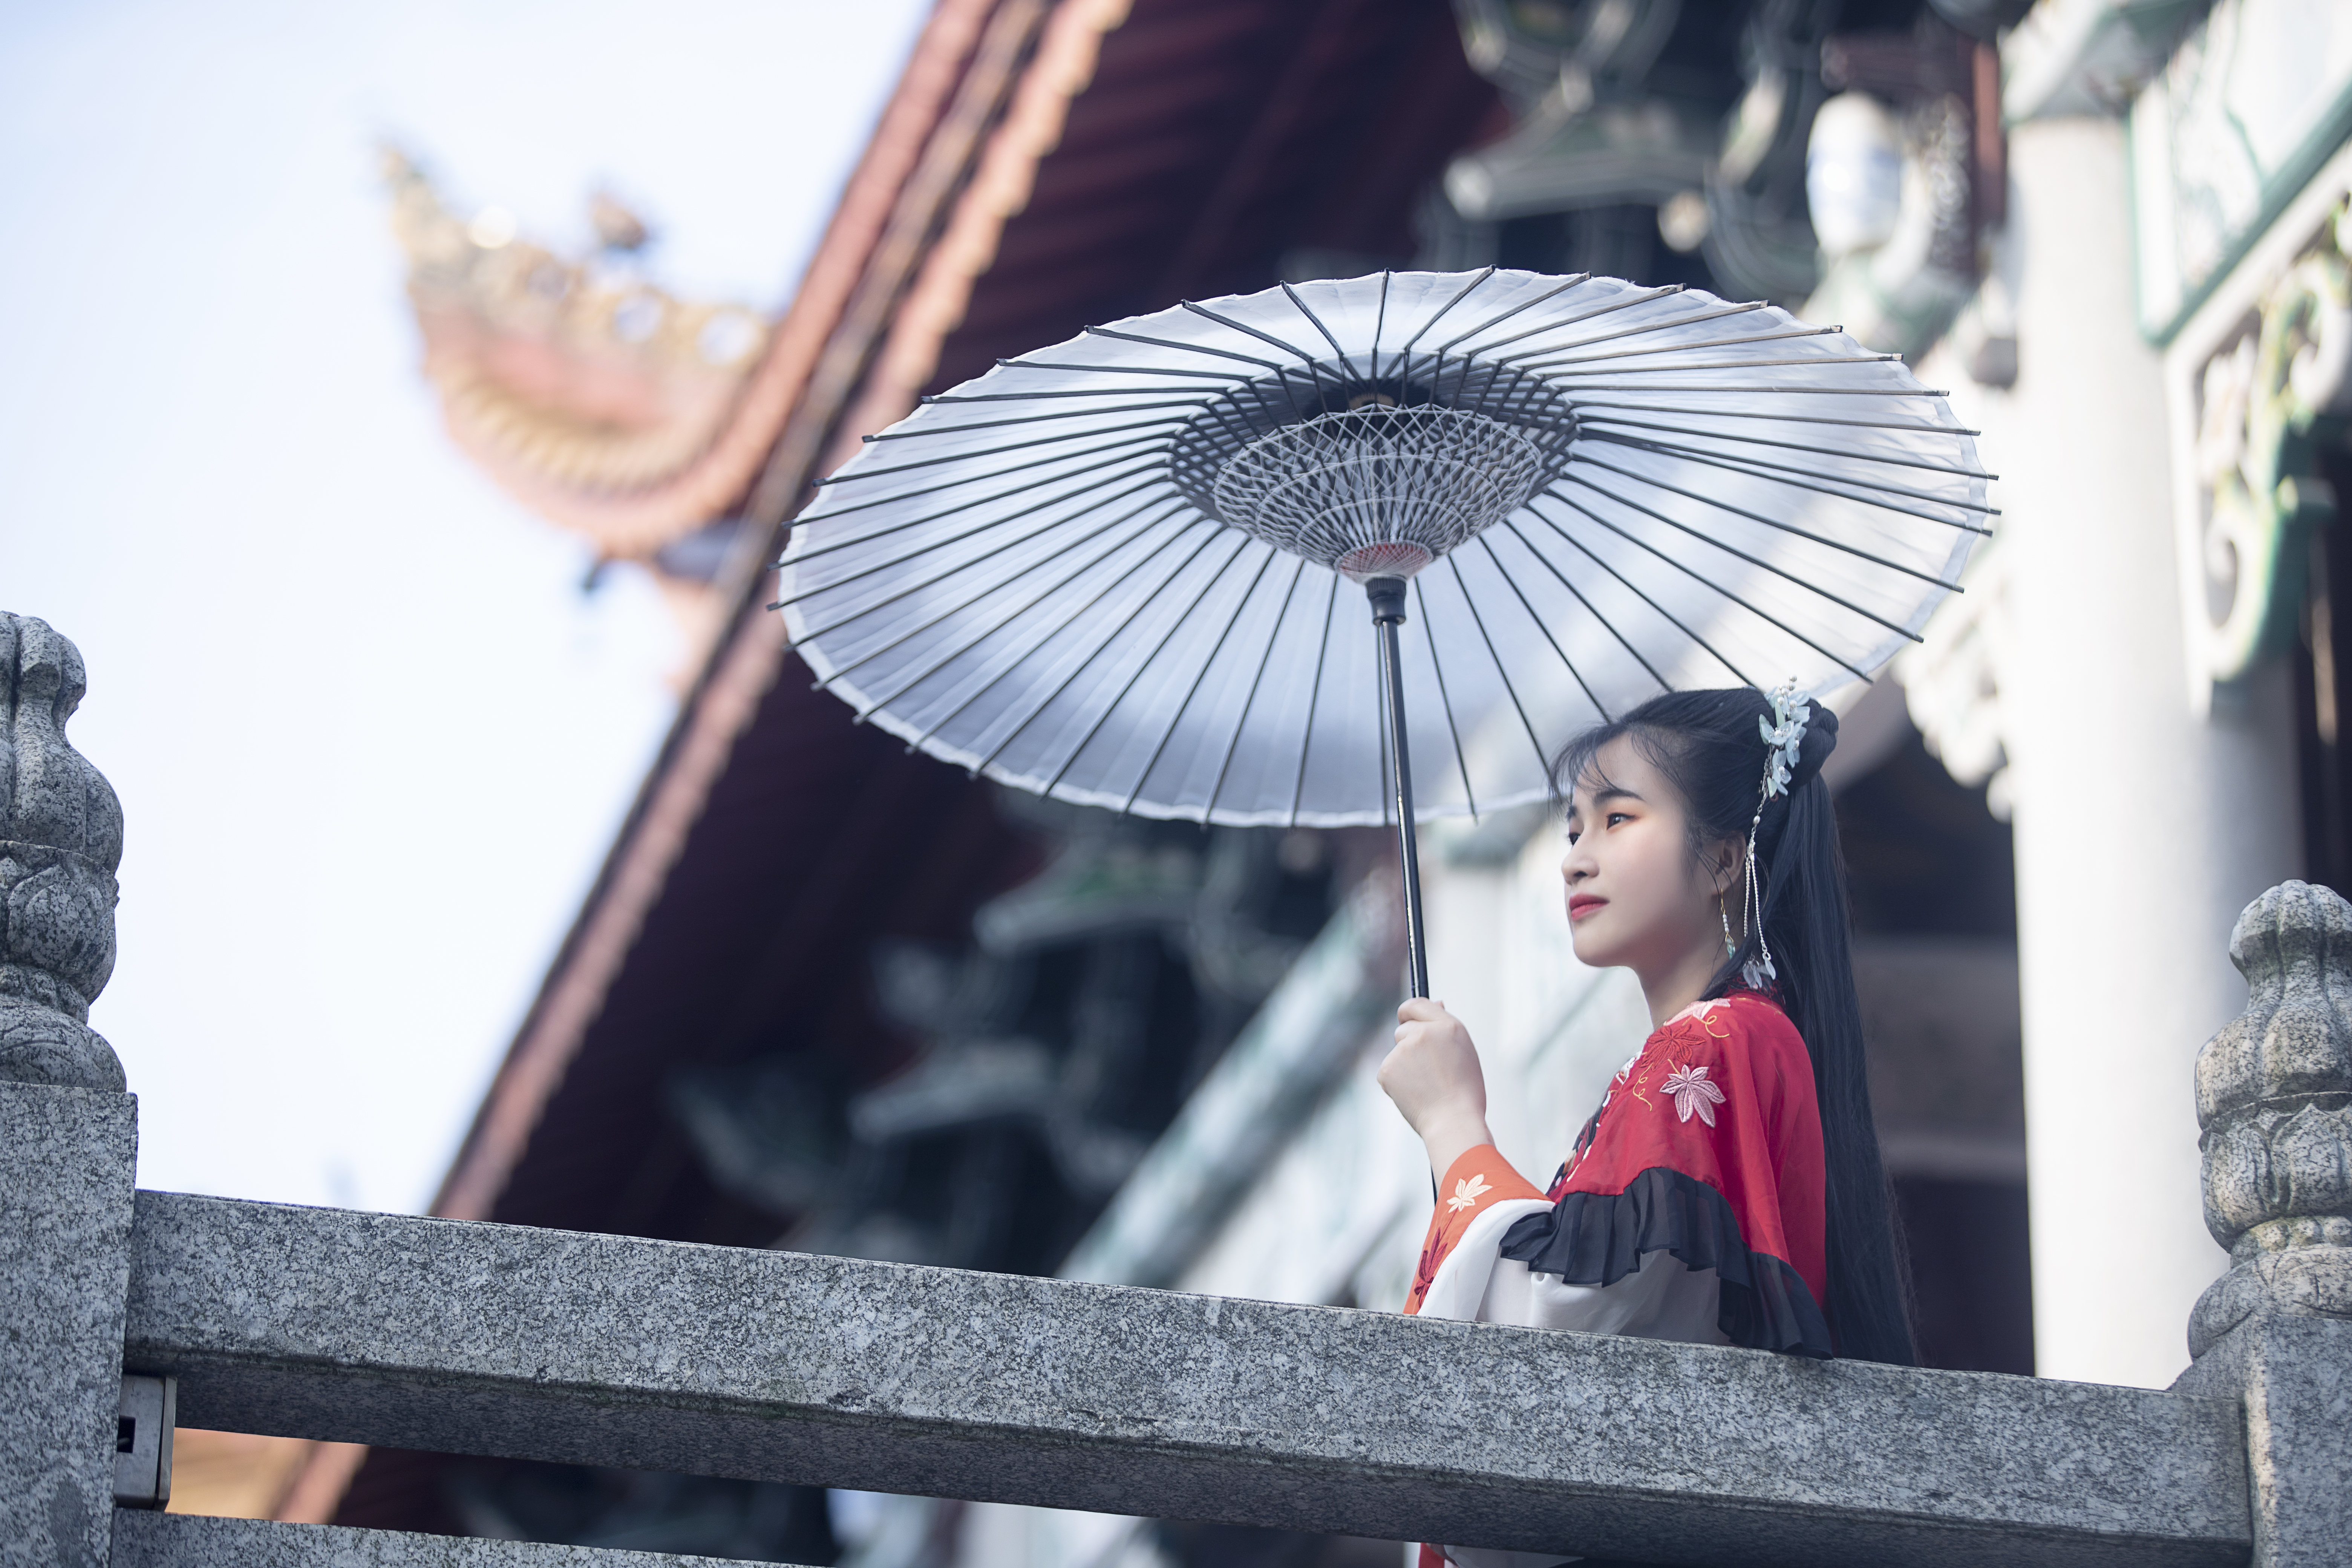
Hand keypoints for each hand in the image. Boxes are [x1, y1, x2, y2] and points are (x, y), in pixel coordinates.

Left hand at [1377, 998, 1493, 1178]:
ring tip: (1426, 1086)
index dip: (1410, 1013)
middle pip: (1403, 1029)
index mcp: (1448, 1026)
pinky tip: (1414, 1094)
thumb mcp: (1464, 1052)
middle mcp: (1423, 1033)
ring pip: (1396, 1052)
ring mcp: (1403, 1050)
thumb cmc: (1465, 1092)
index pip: (1418, 1004)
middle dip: (1409, 1044)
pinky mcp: (1387, 1069)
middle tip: (1429, 1070)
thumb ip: (1445, 1028)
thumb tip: (1436, 1003)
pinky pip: (1389, 1070)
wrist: (1453, 1123)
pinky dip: (1397, 1081)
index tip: (1408, 1020)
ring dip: (1405, 1064)